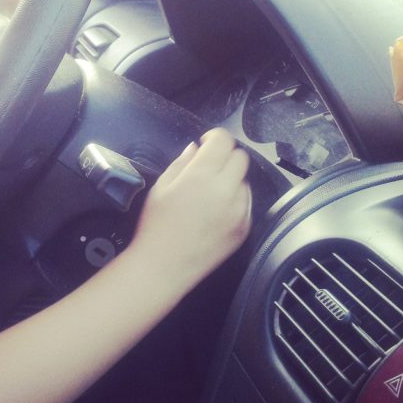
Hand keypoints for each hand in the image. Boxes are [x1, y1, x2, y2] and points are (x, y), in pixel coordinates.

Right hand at [127, 128, 251, 290]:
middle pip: (240, 157)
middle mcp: (226, 190)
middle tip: (208, 166)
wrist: (164, 266)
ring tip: (210, 192)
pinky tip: (216, 211)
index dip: (215, 137)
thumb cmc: (156, 225)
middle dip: (225, 156)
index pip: (224, 141)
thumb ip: (181, 163)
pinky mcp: (245, 227)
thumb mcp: (161, 187)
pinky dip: (235, 200)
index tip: (205, 143)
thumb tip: (196, 148)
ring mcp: (239, 210)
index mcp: (201, 176)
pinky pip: (247, 202)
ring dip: (231, 178)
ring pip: (245, 180)